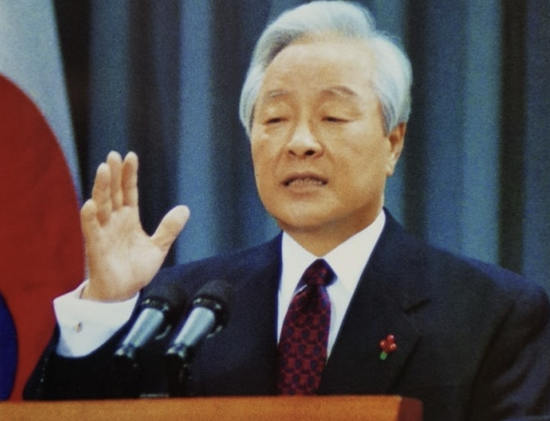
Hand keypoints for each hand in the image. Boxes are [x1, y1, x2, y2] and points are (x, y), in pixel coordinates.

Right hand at [80, 151, 188, 301]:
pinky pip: (92, 231)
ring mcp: (104, 233)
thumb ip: (169, 229)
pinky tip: (90, 204)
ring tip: (103, 169)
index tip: (130, 156)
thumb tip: (185, 208)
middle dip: (114, 175)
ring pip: (101, 206)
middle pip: (113, 193)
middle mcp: (114, 222)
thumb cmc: (135, 270)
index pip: (128, 192)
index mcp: (128, 219)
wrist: (123, 293)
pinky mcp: (96, 248)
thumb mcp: (158, 247)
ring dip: (101, 188)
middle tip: (113, 155)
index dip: (129, 175)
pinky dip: (90, 218)